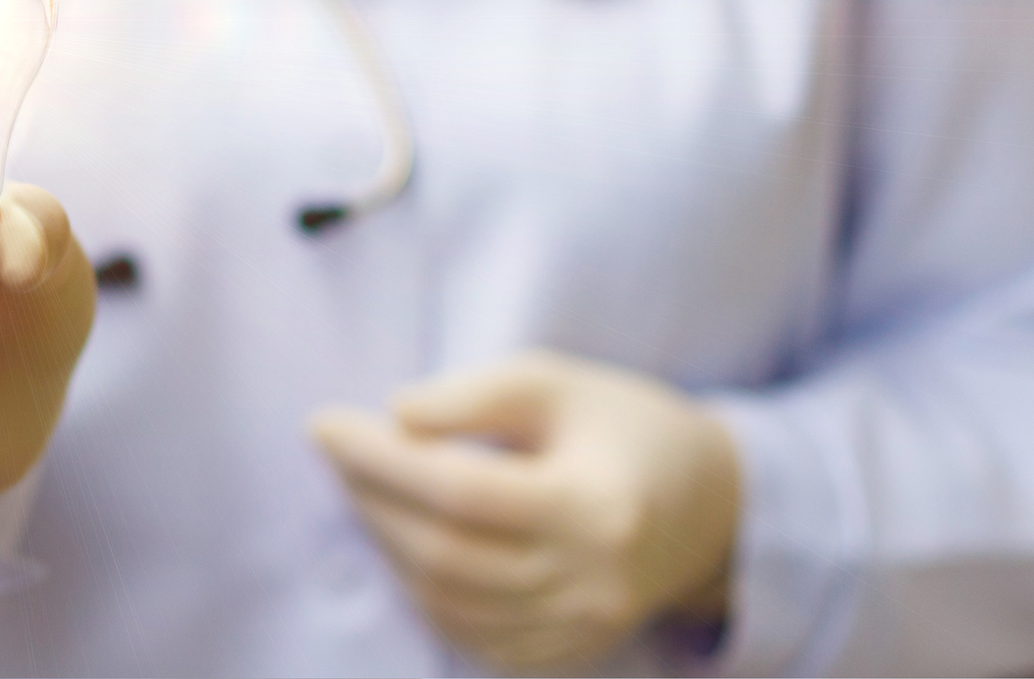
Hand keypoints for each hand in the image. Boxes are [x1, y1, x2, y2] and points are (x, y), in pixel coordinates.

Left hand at [309, 350, 739, 674]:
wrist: (710, 509)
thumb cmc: (624, 428)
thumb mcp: (557, 382)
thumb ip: (476, 395)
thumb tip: (394, 417)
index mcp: (595, 510)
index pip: (461, 493)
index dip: (380, 460)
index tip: (323, 422)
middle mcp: (589, 587)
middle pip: (444, 554)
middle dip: (370, 499)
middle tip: (334, 450)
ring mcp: (578, 633)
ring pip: (446, 602)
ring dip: (385, 543)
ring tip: (361, 486)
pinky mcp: (563, 655)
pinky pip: (468, 634)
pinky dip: (421, 587)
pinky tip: (401, 537)